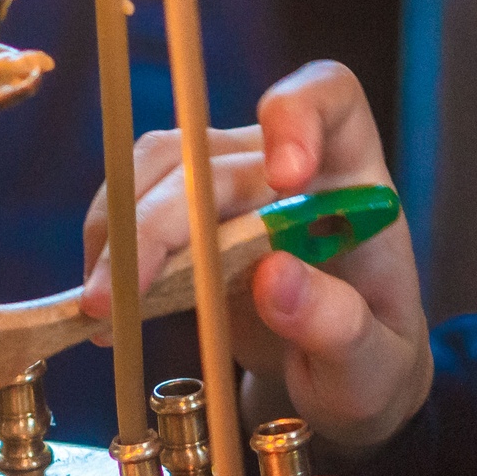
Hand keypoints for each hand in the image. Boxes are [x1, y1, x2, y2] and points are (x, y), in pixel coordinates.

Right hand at [80, 61, 431, 448]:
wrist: (336, 378)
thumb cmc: (371, 360)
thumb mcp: (375, 363)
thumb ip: (339, 324)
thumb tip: (272, 277)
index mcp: (352, 179)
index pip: (329, 96)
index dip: (298, 115)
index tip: (286, 176)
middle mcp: (284, 165)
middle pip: (212, 153)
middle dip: (160, 218)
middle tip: (122, 297)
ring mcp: (229, 185)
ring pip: (159, 166)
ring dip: (120, 230)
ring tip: (101, 306)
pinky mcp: (186, 217)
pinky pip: (132, 205)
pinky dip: (109, 252)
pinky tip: (104, 309)